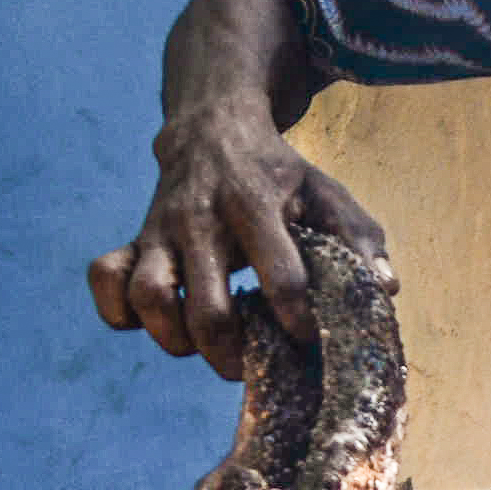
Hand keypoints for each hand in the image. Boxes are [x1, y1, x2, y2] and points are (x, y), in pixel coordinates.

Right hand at [90, 106, 379, 380]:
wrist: (212, 124)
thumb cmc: (278, 173)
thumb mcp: (325, 192)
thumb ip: (359, 238)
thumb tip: (385, 289)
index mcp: (257, 204)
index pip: (281, 276)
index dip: (299, 320)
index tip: (308, 339)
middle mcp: (202, 218)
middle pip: (208, 309)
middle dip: (232, 353)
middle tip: (251, 364)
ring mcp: (160, 230)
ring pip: (149, 298)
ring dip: (174, 339)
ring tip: (201, 346)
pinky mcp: (133, 238)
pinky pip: (106, 279)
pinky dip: (117, 311)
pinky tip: (147, 322)